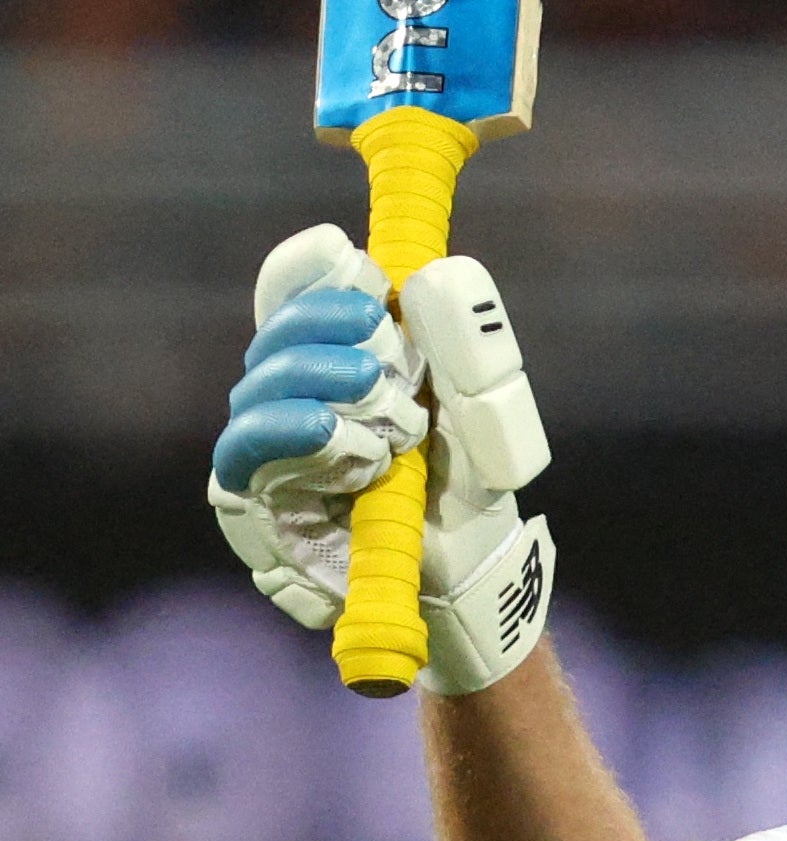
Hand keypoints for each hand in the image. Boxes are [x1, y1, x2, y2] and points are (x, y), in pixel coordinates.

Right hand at [208, 225, 555, 694]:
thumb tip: (430, 275)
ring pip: (259, 391)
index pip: (296, 293)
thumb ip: (464, 341)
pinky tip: (353, 447)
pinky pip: (249, 456)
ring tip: (396, 419)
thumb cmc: (468, 479)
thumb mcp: (483, 405)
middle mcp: (292, 394)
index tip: (362, 274)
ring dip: (325, 389)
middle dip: (335, 336)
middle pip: (277, 336)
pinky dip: (300, 437)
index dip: (313, 275)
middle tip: (393, 362)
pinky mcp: (254, 501)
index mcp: (339, 354)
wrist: (467, 566)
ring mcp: (267, 447)